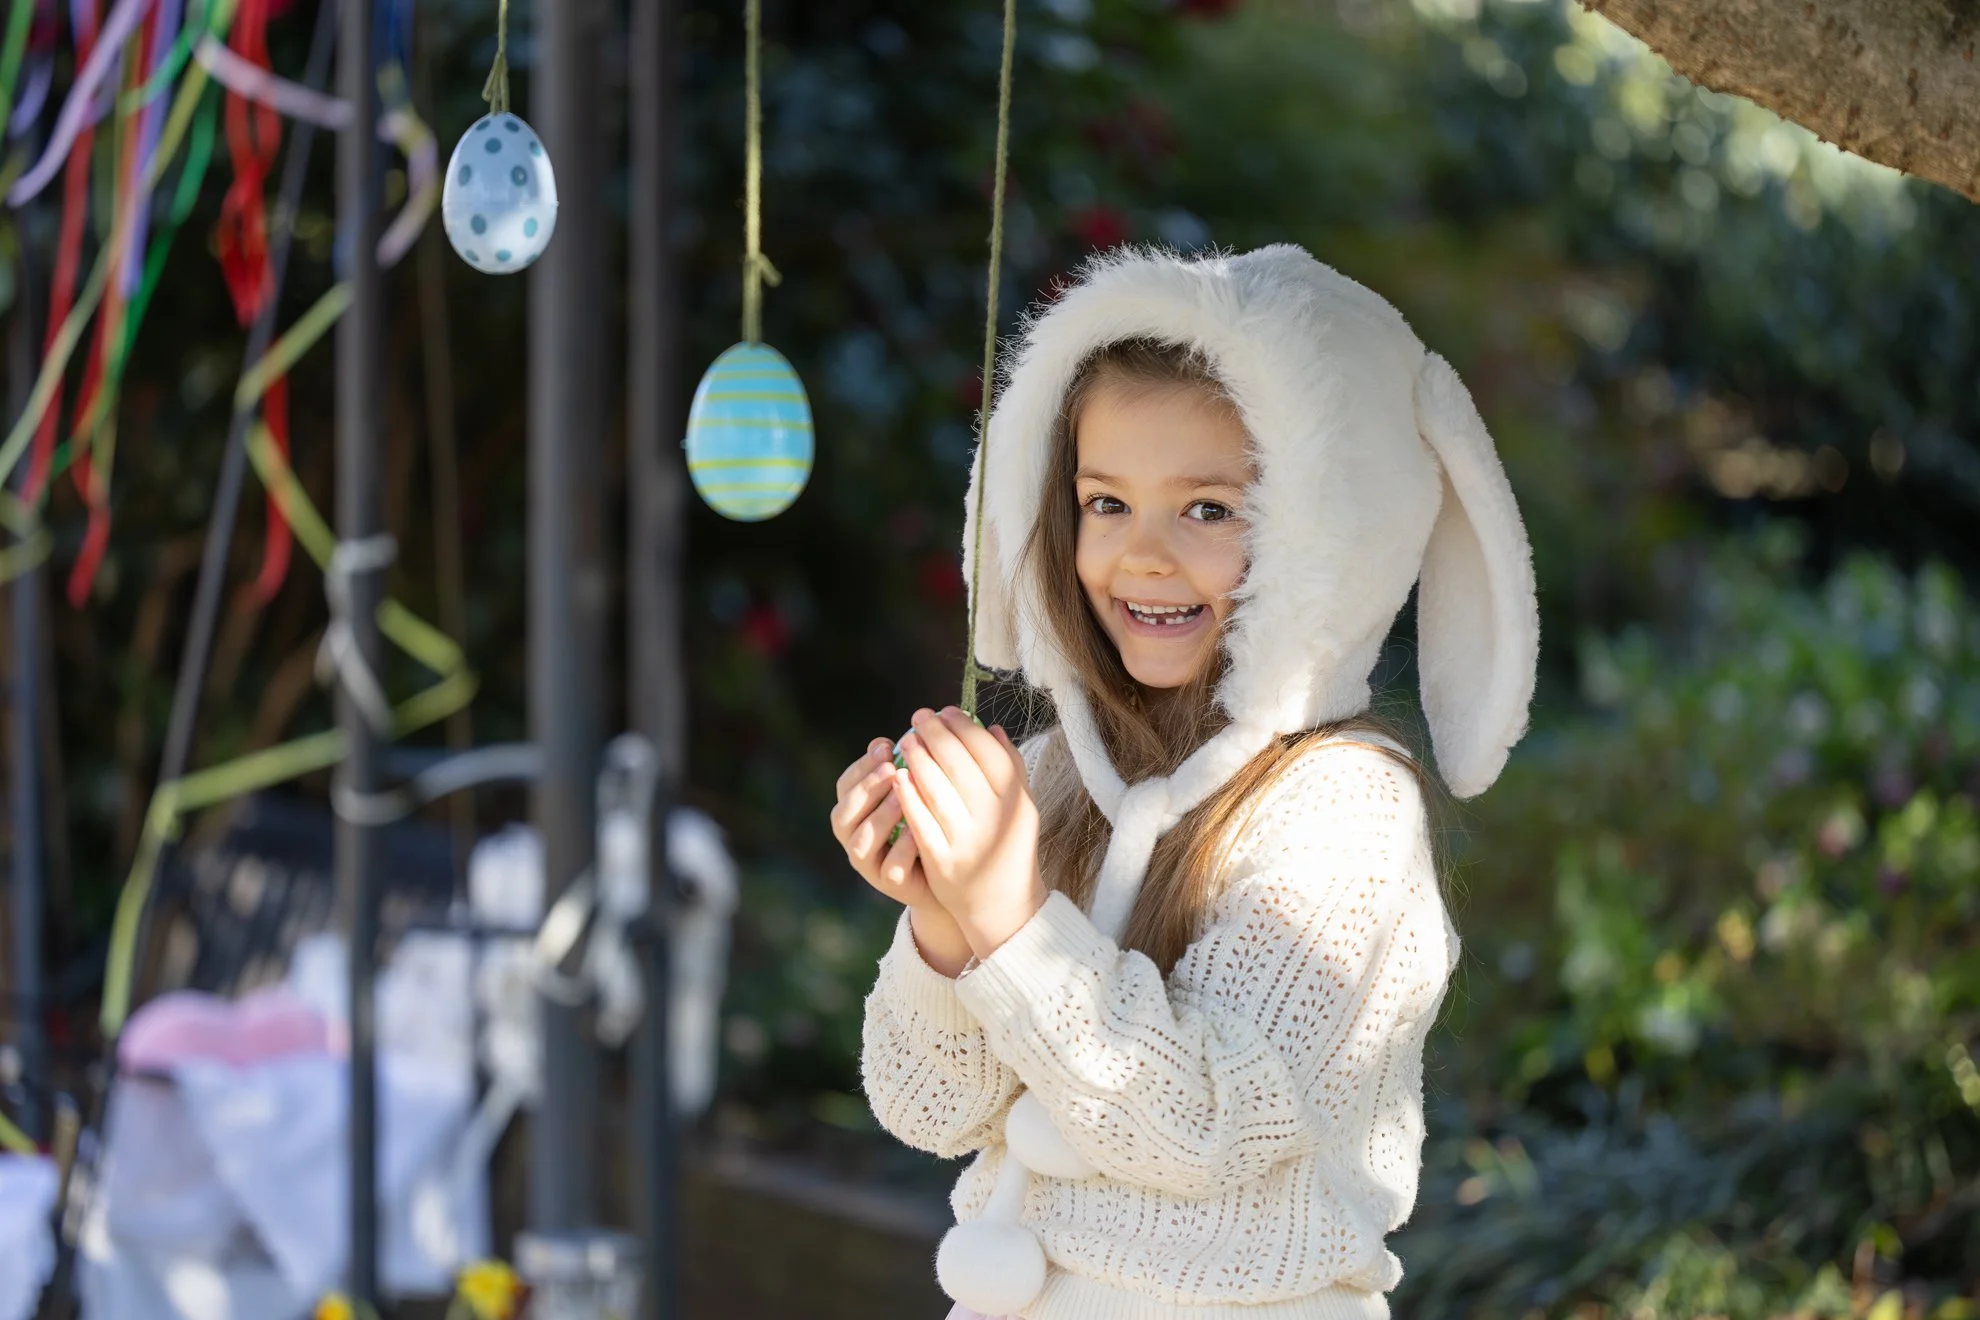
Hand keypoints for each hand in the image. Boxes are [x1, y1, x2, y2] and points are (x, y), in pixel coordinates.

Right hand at [829, 737, 971, 974]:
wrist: (949, 871)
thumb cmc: (931, 820)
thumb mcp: (918, 791)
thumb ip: (910, 766)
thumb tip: (915, 730)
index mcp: (857, 809)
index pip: (845, 784)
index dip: (862, 765)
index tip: (886, 745)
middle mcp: (855, 836)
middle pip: (844, 813)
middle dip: (867, 788)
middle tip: (891, 768)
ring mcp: (870, 864)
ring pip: (861, 842)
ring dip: (880, 817)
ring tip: (903, 798)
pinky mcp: (890, 885)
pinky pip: (891, 868)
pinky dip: (902, 848)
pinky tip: (918, 831)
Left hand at [893, 707, 1047, 960]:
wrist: (1001, 902)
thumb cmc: (1009, 845)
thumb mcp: (1021, 806)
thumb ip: (1009, 766)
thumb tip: (990, 727)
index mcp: (1016, 801)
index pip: (989, 752)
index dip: (965, 727)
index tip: (946, 711)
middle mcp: (995, 819)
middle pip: (960, 765)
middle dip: (936, 735)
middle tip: (918, 717)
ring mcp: (968, 842)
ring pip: (937, 790)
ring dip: (918, 759)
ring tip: (905, 740)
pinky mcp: (944, 861)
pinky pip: (921, 822)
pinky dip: (908, 797)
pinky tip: (898, 777)